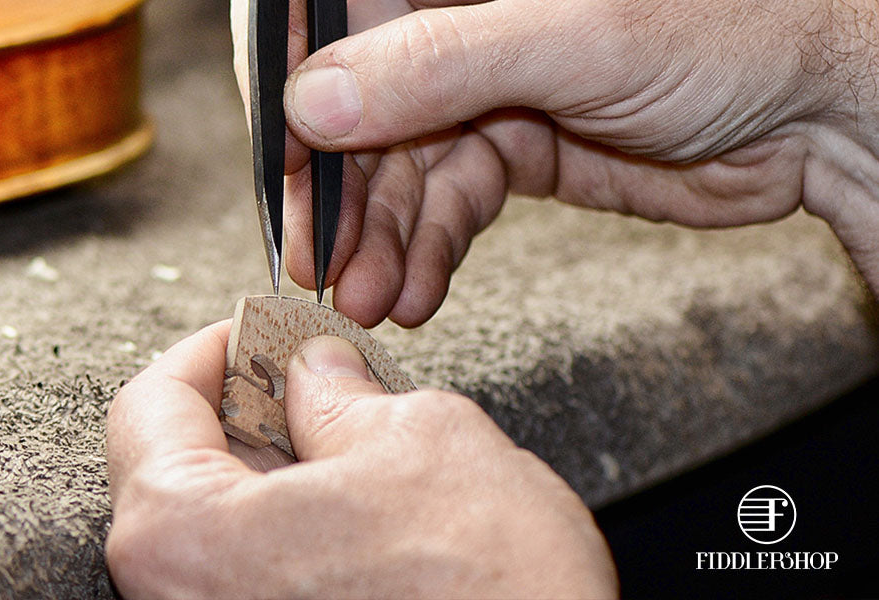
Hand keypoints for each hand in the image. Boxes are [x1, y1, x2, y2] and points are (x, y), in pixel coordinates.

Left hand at [105, 321, 616, 597]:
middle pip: (181, 465)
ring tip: (352, 436)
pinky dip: (295, 523)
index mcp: (181, 533)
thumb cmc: (486, 584)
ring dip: (280, 465)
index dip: (212, 348)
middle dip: (252, 407)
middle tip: (317, 375)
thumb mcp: (416, 436)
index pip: (150, 403)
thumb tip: (317, 369)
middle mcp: (179, 598)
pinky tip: (358, 502)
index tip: (261, 330)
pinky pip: (255, 569)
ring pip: (223, 521)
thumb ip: (341, 393)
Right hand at [233, 0, 878, 326]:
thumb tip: (318, 98)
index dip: (296, 92)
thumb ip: (441, 64)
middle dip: (341, 196)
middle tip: (321, 263)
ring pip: (403, 171)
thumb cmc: (732, 29)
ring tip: (371, 297)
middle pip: (361, 110)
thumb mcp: (577, 37)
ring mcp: (489, 89)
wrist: (820, 112)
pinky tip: (414, 290)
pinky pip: (449, 205)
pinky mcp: (515, 148)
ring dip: (382, 241)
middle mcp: (462, 25)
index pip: (339, 19)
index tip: (282, 168)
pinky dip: (428, 252)